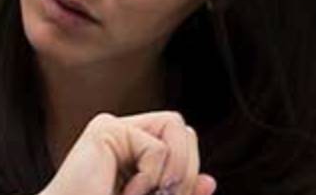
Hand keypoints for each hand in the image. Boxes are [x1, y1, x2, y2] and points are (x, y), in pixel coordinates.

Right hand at [41, 112, 215, 194]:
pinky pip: (156, 148)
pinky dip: (150, 178)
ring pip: (176, 127)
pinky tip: (124, 192)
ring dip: (171, 172)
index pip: (182, 140)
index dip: (189, 170)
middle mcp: (122, 134)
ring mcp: (112, 128)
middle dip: (185, 170)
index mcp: (131, 151)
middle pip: (183, 130)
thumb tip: (210, 181)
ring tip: (142, 193)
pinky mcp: (105, 130)